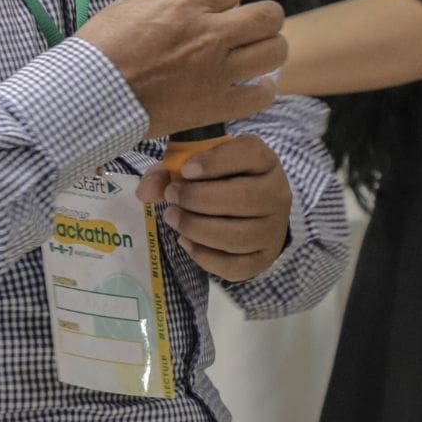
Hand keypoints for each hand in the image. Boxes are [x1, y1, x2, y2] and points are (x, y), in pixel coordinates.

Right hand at [76, 0, 285, 136]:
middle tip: (248, 29)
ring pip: (275, 51)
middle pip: (268, 16)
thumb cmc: (99, 51)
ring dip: (267, 51)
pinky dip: (261, 90)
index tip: (218, 7)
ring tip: (253, 58)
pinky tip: (250, 87)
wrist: (88, 96)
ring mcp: (217, 71)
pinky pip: (262, 95)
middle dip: (262, 19)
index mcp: (184, 3)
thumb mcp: (125, 8)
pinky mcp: (217, 105)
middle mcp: (209, 33)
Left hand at [136, 134, 290, 281]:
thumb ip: (169, 171)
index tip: (185, 170)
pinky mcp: (264, 258)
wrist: (253, 210)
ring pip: (237, 235)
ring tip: (173, 218)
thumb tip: (144, 191)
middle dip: (198, 199)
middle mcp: (277, 194)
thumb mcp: (197, 164)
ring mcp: (273, 229)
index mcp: (264, 161)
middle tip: (171, 196)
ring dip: (197, 228)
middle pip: (243, 199)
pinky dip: (204, 256)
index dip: (216, 162)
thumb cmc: (220, 179)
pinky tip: (186, 242)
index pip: (249, 155)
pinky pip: (235, 265)